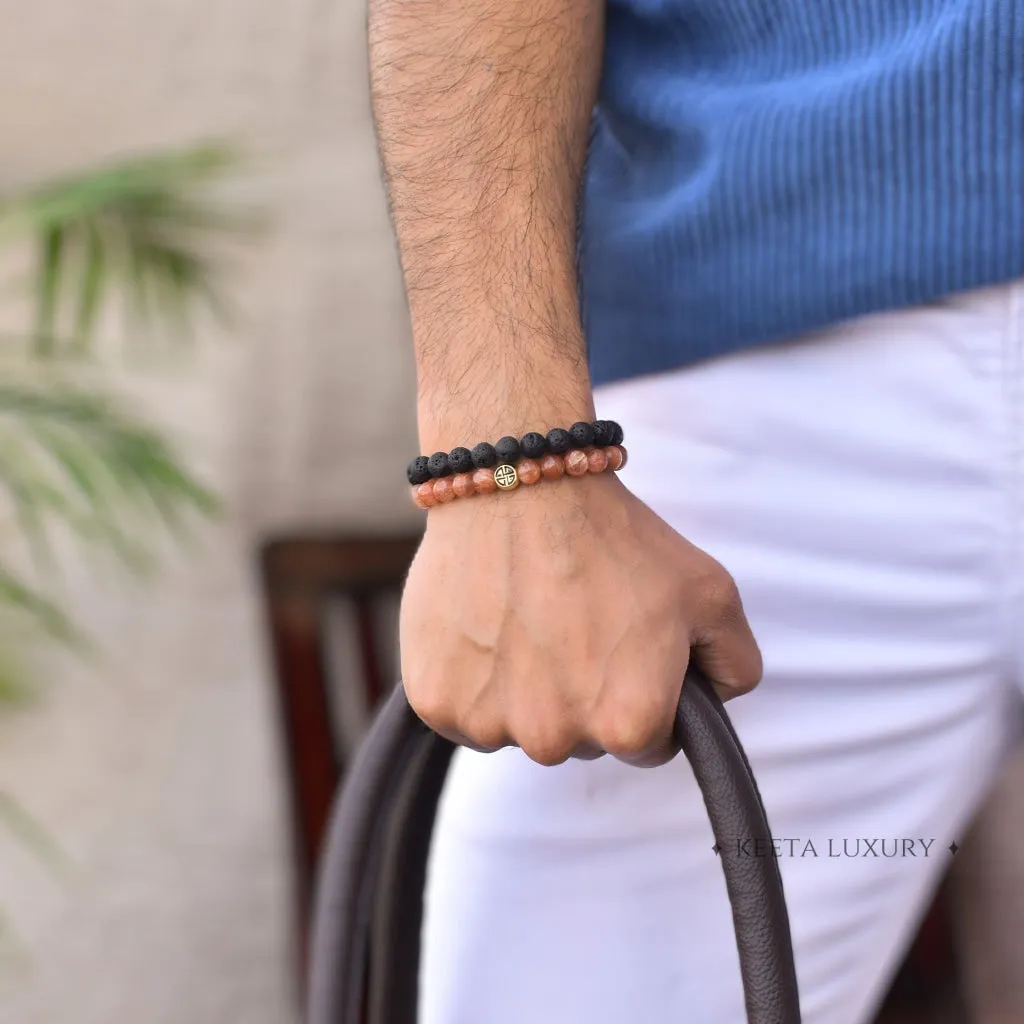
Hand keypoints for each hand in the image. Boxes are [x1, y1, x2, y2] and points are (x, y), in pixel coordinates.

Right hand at [400, 469, 761, 766]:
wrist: (520, 485)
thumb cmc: (614, 536)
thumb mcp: (712, 592)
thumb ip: (736, 664)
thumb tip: (717, 704)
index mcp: (629, 724)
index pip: (646, 745)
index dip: (642, 693)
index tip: (622, 649)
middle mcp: (557, 739)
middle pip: (579, 742)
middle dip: (582, 695)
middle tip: (572, 623)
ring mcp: (490, 722)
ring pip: (517, 730)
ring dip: (523, 691)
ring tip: (525, 618)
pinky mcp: (434, 702)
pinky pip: (463, 715)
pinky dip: (472, 682)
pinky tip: (486, 626)